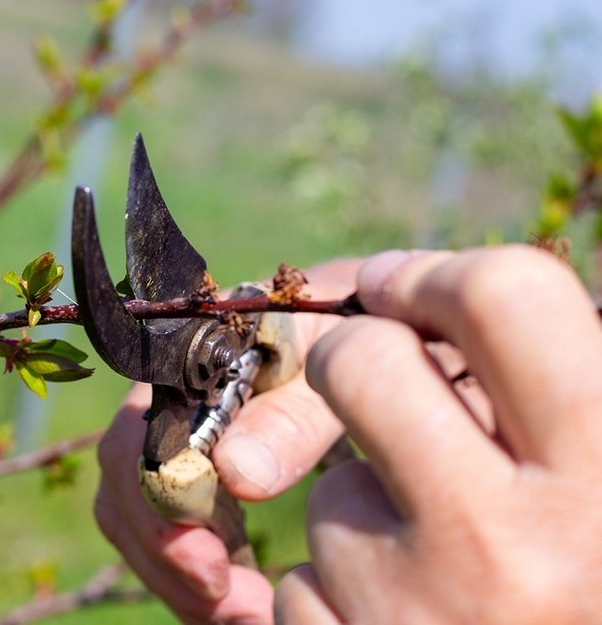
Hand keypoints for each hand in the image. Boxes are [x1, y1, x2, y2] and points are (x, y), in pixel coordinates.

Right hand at [94, 259, 360, 622]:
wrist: (368, 323)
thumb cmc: (352, 329)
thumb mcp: (334, 362)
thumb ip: (293, 412)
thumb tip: (236, 475)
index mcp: (181, 365)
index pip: (134, 443)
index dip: (159, 511)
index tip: (214, 569)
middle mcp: (160, 402)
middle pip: (125, 491)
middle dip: (168, 560)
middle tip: (236, 609)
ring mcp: (173, 441)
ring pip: (138, 521)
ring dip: (179, 578)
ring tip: (247, 616)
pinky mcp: (196, 477)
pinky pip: (169, 533)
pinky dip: (195, 577)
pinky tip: (244, 601)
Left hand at [276, 246, 601, 623]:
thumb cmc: (588, 580)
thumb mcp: (597, 472)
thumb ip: (534, 400)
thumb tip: (394, 329)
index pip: (505, 293)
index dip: (439, 278)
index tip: (404, 292)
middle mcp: (520, 550)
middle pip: (363, 363)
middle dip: (353, 362)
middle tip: (373, 381)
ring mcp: (421, 619)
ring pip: (329, 495)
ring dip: (367, 516)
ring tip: (450, 579)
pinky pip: (298, 592)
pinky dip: (340, 603)